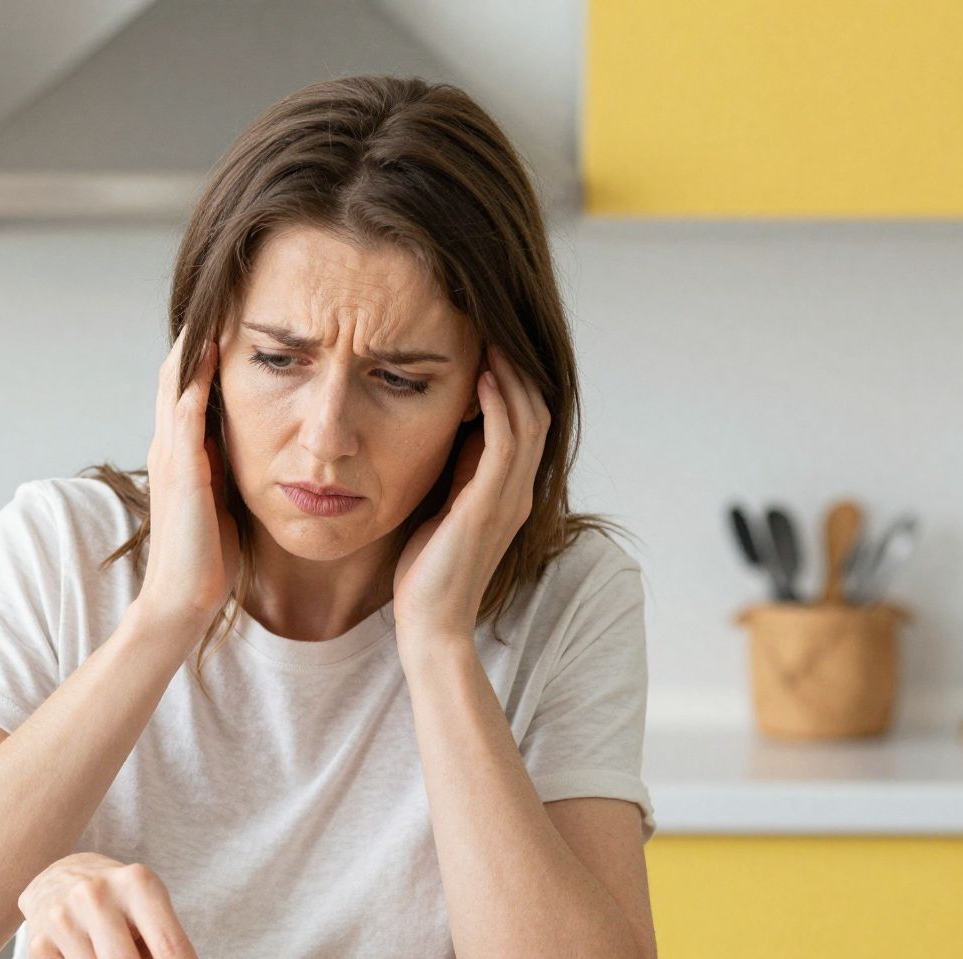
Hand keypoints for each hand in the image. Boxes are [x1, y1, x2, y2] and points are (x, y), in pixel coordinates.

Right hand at [137, 326, 237, 635]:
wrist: (183, 602)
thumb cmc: (208, 560)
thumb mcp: (220, 501)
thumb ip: (225, 470)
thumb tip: (254, 445)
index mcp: (180, 452)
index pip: (185, 385)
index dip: (202, 348)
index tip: (229, 312)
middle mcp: (170, 446)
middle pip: (176, 371)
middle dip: (197, 330)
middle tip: (220, 287)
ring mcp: (173, 457)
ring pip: (176, 382)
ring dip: (193, 341)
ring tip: (214, 299)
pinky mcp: (184, 472)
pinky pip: (187, 412)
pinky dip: (196, 377)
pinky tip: (211, 349)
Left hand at [392, 345, 550, 657]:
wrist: (431, 626)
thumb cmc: (426, 574)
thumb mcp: (442, 510)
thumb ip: (454, 475)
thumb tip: (445, 432)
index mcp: (507, 493)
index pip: (525, 424)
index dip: (513, 383)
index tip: (486, 346)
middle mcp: (518, 492)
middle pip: (536, 412)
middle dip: (517, 369)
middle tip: (493, 329)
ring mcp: (508, 499)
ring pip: (528, 420)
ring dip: (510, 377)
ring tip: (490, 340)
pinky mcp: (489, 506)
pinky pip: (505, 443)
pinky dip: (497, 406)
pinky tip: (480, 378)